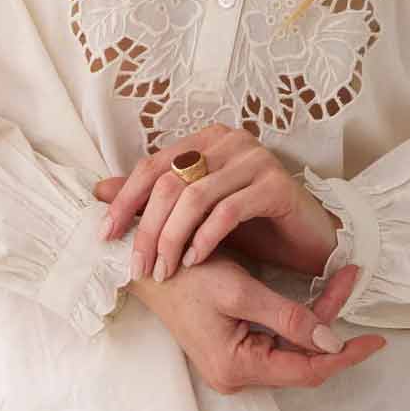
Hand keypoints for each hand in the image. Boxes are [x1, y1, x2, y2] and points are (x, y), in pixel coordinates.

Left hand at [94, 122, 345, 283]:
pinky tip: (195, 261)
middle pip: (170, 182)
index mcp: (206, 140)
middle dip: (147, 228)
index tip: (106, 235)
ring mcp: (255, 159)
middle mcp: (229, 141)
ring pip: (194, 197)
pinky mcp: (276, 185)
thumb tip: (99, 191)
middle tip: (137, 265)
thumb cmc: (252, 225)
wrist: (310, 240)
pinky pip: (228, 211)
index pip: (153, 165)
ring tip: (164, 270)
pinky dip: (205, 238)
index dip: (125, 200)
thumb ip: (154, 198)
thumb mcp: (197, 212)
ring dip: (172, 239)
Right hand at [126, 243, 385, 393]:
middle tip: (352, 279)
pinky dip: (297, 317)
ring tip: (340, 276)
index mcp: (237, 367)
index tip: (376, 339)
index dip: (343, 355)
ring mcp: (234, 361)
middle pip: (301, 358)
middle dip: (332, 322)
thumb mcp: (239, 290)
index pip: (306, 370)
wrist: (143, 264)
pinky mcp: (232, 345)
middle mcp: (237, 373)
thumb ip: (287, 317)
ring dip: (317, 315)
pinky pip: (276, 338)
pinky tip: (314, 293)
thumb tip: (333, 341)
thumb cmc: (184, 274)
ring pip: (291, 346)